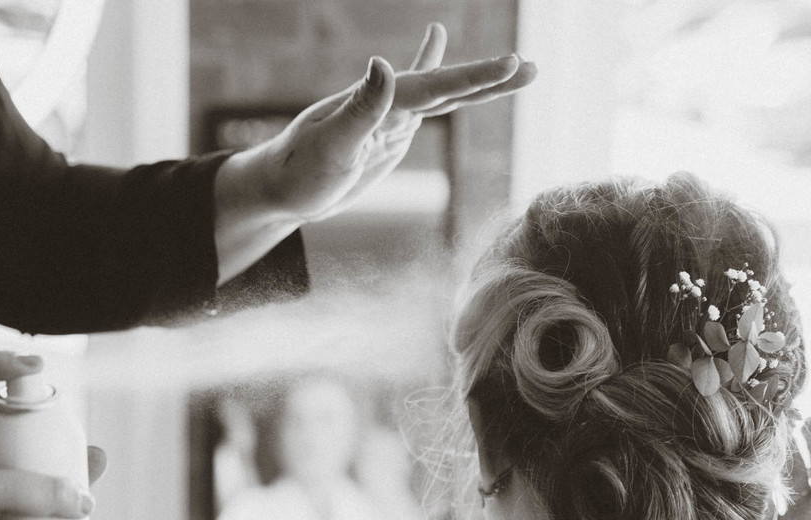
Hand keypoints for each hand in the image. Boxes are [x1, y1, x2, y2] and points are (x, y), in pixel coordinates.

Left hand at [231, 23, 536, 224]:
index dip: (473, 77)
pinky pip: (427, 103)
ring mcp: (393, 115)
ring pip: (447, 94)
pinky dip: (439, 78)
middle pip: (449, 86)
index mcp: (380, 103)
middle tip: (529, 65)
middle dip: (489, 78)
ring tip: (517, 67)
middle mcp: (390, 101)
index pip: (435, 87)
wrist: (281, 187)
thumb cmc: (298, 170)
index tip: (510, 63)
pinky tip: (436, 41)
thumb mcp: (329, 146)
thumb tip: (384, 65)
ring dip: (480, 82)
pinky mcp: (392, 131)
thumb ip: (360, 108)